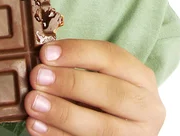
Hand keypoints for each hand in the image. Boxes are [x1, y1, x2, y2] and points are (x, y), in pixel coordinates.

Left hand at [24, 39, 164, 135]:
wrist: (119, 129)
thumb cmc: (105, 97)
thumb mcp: (103, 77)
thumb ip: (79, 68)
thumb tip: (43, 60)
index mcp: (142, 78)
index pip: (112, 57)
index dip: (77, 52)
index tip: (46, 53)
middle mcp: (147, 107)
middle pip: (111, 92)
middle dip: (71, 83)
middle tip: (37, 77)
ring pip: (101, 127)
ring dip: (62, 113)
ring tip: (32, 103)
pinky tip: (37, 125)